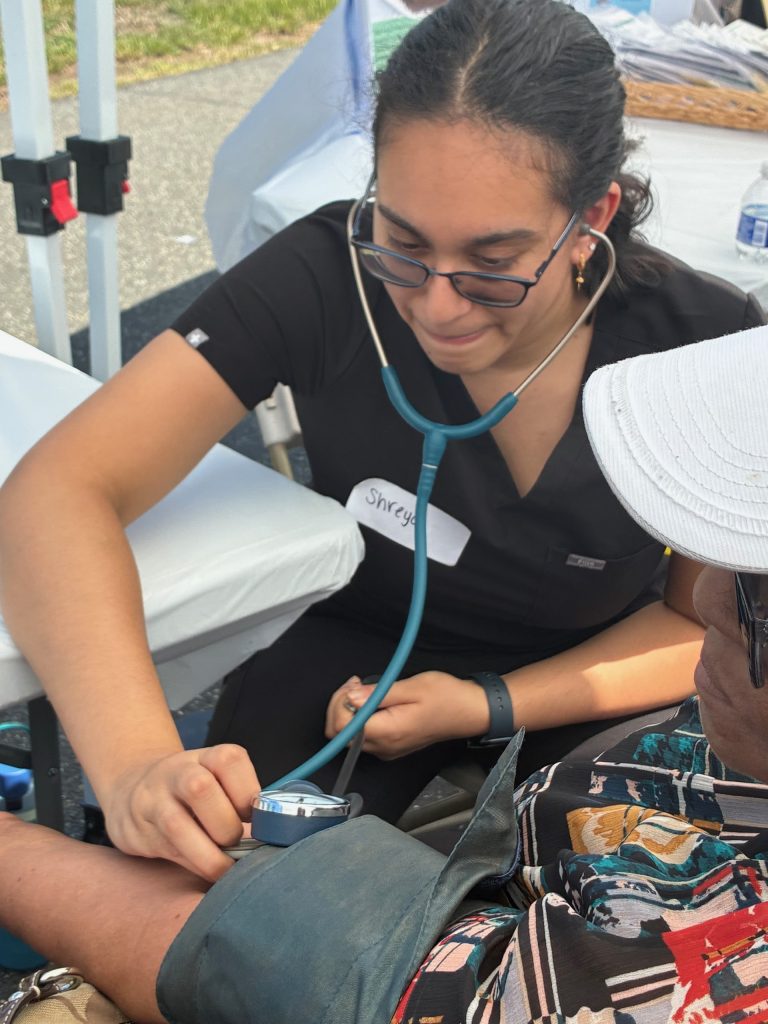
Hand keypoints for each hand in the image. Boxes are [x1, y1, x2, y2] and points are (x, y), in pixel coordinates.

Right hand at [102, 744, 259, 880]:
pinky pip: (168, 851)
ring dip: (209, 853)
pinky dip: (195, 865)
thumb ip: (240, 798)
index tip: (254, 815)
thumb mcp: (214, 779)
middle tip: (237, 841)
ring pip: (177, 824)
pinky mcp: (140, 831)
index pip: (230, 760)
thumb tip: (274, 832)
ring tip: (225, 866)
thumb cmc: (191, 792)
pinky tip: (209, 870)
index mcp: (205, 757)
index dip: (247, 791)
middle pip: (200, 788)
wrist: (132, 790)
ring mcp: (154, 800)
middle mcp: (177, 772)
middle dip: (226, 825)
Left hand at [325, 672, 488, 759]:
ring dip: (349, 710)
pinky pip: (363, 736)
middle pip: (340, 733)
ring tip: (364, 688)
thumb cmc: (446, 697)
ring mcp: (387, 750)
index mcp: (388, 732)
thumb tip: (350, 695)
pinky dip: (360, 717)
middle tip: (356, 683)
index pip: (342, 724)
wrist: (469, 712)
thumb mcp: (412, 687)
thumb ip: (377, 693)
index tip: (354, 683)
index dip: (340, 701)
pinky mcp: (391, 746)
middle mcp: (384, 747)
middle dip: (341, 705)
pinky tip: (372, 700)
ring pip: (349, 736)